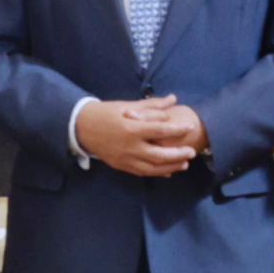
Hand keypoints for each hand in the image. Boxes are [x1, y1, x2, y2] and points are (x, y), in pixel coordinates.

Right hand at [75, 97, 201, 176]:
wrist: (82, 127)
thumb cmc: (106, 113)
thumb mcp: (128, 105)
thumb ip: (152, 105)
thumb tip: (173, 99)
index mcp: (132, 128)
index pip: (160, 130)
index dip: (177, 130)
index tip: (190, 127)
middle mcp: (130, 147)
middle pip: (159, 155)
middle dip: (178, 155)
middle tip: (191, 152)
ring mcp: (125, 159)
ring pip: (153, 168)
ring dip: (170, 167)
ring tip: (184, 164)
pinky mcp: (121, 166)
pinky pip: (142, 172)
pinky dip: (157, 173)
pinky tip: (168, 172)